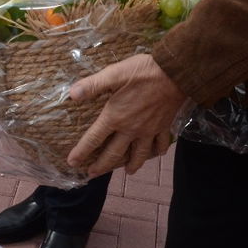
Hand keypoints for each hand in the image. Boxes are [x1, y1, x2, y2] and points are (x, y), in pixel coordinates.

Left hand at [67, 54, 185, 176]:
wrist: (175, 73)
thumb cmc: (143, 72)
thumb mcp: (114, 74)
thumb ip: (92, 85)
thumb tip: (72, 95)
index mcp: (115, 117)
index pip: (94, 139)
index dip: (81, 152)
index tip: (72, 163)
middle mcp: (131, 129)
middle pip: (114, 153)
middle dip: (102, 166)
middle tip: (92, 175)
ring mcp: (149, 130)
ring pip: (139, 154)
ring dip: (132, 165)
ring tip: (129, 172)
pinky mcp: (164, 126)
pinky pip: (160, 144)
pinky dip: (158, 151)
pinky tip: (157, 154)